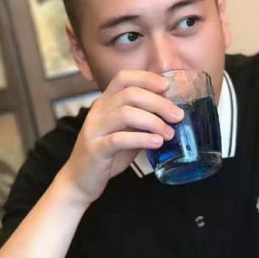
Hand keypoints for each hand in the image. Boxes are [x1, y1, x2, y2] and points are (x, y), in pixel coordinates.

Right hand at [63, 70, 183, 202]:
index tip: (167, 87)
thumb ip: (143, 120)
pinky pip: (119, 139)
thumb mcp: (128, 131)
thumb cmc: (108, 153)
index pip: (124, 78)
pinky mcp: (96, 149)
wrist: (80, 179)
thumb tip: (172, 112)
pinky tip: (157, 143)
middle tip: (177, 116)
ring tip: (169, 133)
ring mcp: (95, 129)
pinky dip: (142, 139)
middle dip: (158, 102)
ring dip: (153, 121)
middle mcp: (98, 111)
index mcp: (105, 102)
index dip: (146, 78)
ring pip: (125, 113)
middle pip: (130, 94)